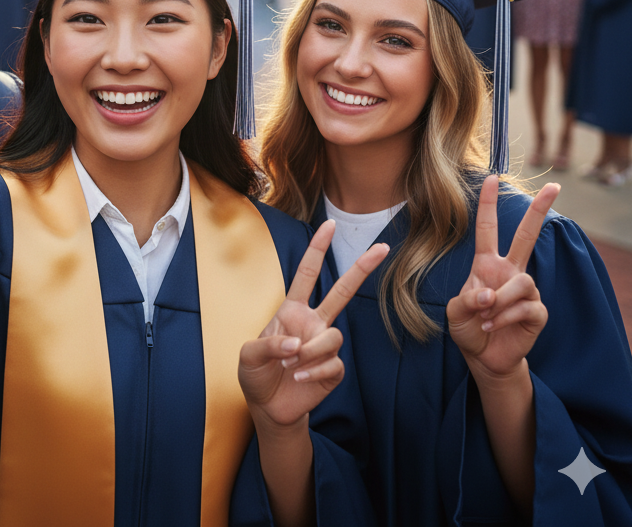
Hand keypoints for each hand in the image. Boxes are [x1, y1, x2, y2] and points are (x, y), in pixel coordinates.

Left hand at [239, 220, 388, 428]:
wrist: (268, 407)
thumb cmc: (257, 374)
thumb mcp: (249, 356)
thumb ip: (268, 345)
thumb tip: (296, 344)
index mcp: (292, 310)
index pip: (307, 274)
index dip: (318, 249)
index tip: (330, 224)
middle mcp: (313, 323)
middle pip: (342, 292)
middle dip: (361, 268)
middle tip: (382, 247)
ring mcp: (325, 345)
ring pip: (333, 337)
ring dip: (311, 352)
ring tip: (292, 365)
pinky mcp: (334, 369)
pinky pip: (333, 364)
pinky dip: (314, 372)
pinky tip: (300, 378)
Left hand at [447, 175, 558, 379]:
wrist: (484, 357)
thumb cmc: (469, 328)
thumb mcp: (455, 312)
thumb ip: (467, 300)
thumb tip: (490, 295)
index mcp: (487, 264)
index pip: (488, 228)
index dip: (488, 203)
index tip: (491, 177)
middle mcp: (509, 271)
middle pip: (527, 236)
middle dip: (540, 211)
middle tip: (554, 186)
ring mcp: (525, 290)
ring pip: (522, 281)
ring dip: (499, 301)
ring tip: (486, 317)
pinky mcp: (537, 311)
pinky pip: (526, 306)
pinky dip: (505, 317)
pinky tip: (495, 326)